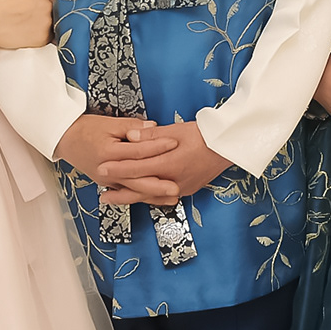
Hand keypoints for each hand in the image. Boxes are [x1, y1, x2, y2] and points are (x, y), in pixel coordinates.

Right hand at [0, 0, 53, 48]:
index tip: (34, 3)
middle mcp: (46, 6)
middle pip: (53, 7)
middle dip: (43, 9)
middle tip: (28, 13)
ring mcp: (46, 22)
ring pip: (52, 21)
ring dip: (44, 21)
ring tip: (27, 23)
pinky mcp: (43, 38)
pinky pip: (50, 36)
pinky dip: (42, 34)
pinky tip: (29, 31)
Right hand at [54, 114, 179, 205]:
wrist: (65, 139)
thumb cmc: (85, 129)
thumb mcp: (109, 123)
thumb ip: (132, 127)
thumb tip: (153, 127)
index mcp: (107, 152)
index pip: (137, 151)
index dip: (157, 146)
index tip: (173, 143)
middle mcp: (106, 169)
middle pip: (136, 179)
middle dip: (158, 185)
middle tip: (176, 187)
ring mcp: (107, 180)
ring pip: (133, 190)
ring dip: (153, 196)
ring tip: (172, 198)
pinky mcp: (108, 183)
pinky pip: (128, 192)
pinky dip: (142, 196)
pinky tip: (156, 199)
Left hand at [111, 120, 233, 201]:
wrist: (229, 145)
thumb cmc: (204, 134)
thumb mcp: (176, 129)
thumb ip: (151, 136)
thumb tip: (129, 137)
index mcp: (170, 164)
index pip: (138, 169)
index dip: (118, 169)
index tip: (102, 169)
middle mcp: (175, 181)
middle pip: (141, 190)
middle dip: (120, 192)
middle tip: (102, 195)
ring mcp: (182, 188)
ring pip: (151, 197)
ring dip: (132, 198)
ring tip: (115, 199)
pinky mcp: (187, 190)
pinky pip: (163, 197)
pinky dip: (148, 198)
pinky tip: (140, 197)